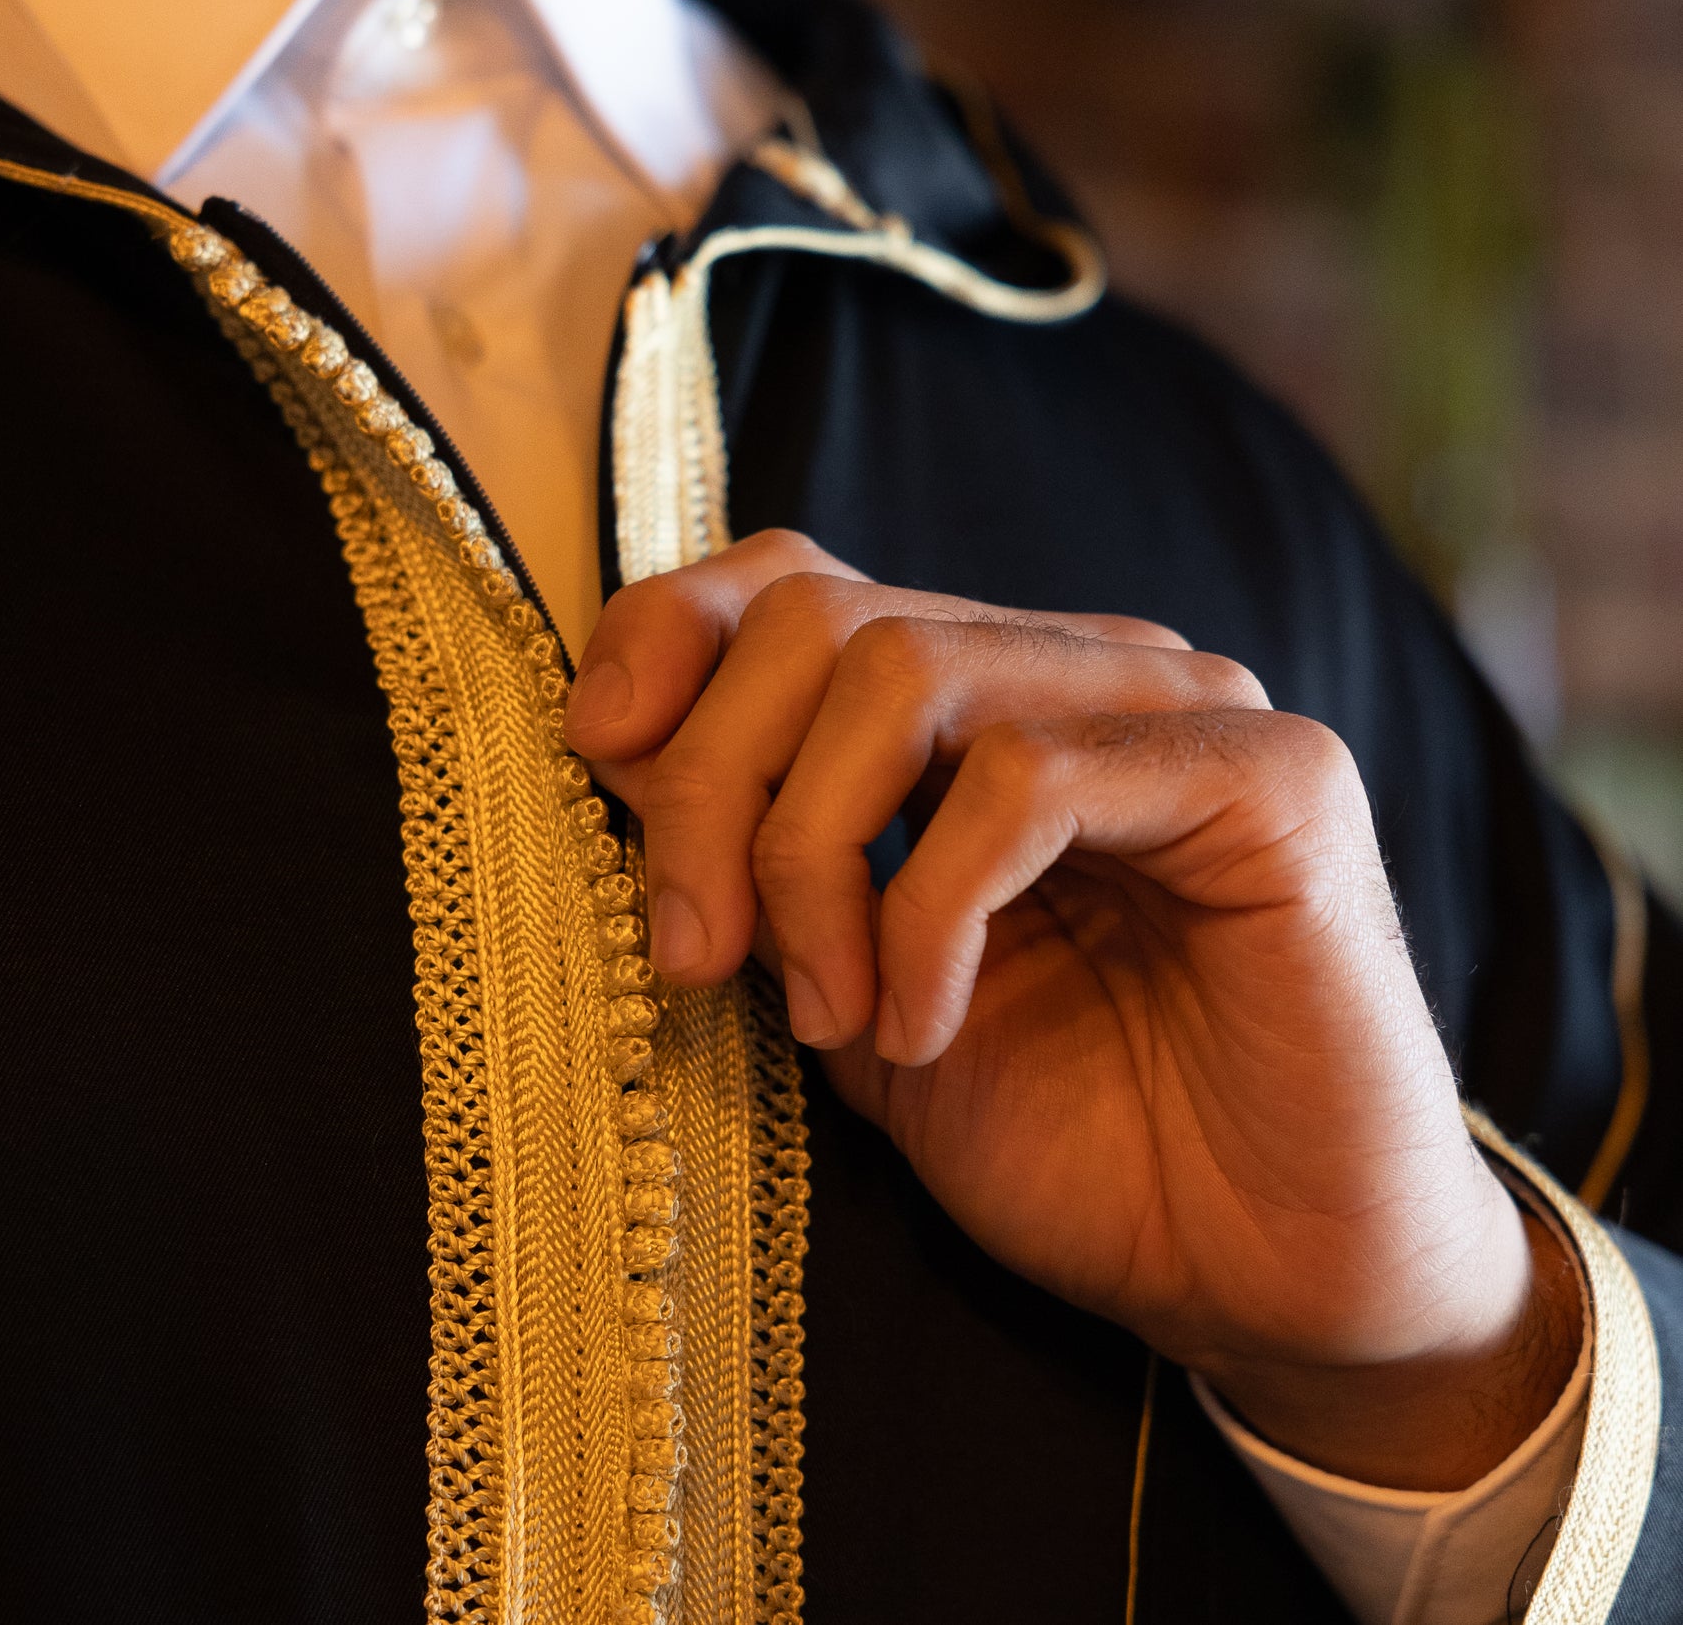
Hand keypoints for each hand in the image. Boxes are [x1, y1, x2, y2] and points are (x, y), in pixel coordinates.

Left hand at [564, 531, 1583, 1490]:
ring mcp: (1178, 705)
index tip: (592, 754)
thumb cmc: (1070, 1142)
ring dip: (809, 850)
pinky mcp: (1270, 775)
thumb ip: (758, 866)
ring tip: (829, 1011)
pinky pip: (1026, 778)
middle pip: (822, 618)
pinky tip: (926, 1026)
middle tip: (697, 956)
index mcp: (978, 706)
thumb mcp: (849, 994)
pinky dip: (931, 911)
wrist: (1265, 1282)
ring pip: (910, 668)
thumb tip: (619, 739)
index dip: (670, 634)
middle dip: (712, 784)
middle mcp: (1073, 672)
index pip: (795, 581)